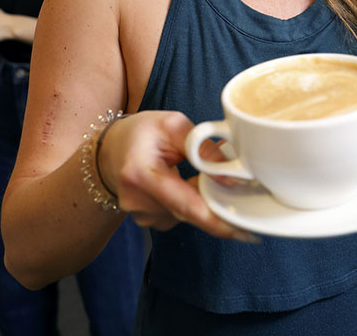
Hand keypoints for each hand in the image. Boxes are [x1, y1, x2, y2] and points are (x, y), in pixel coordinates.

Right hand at [98, 110, 257, 241]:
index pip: (187, 206)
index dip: (219, 221)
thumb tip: (233, 175)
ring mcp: (142, 216)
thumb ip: (203, 147)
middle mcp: (139, 202)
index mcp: (141, 175)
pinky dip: (193, 202)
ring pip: (189, 214)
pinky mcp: (149, 221)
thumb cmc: (140, 132)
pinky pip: (182, 214)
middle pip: (192, 213)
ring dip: (205, 199)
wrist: (109, 150)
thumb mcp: (173, 125)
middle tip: (246, 197)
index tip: (247, 231)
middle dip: (220, 206)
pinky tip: (190, 184)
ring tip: (204, 176)